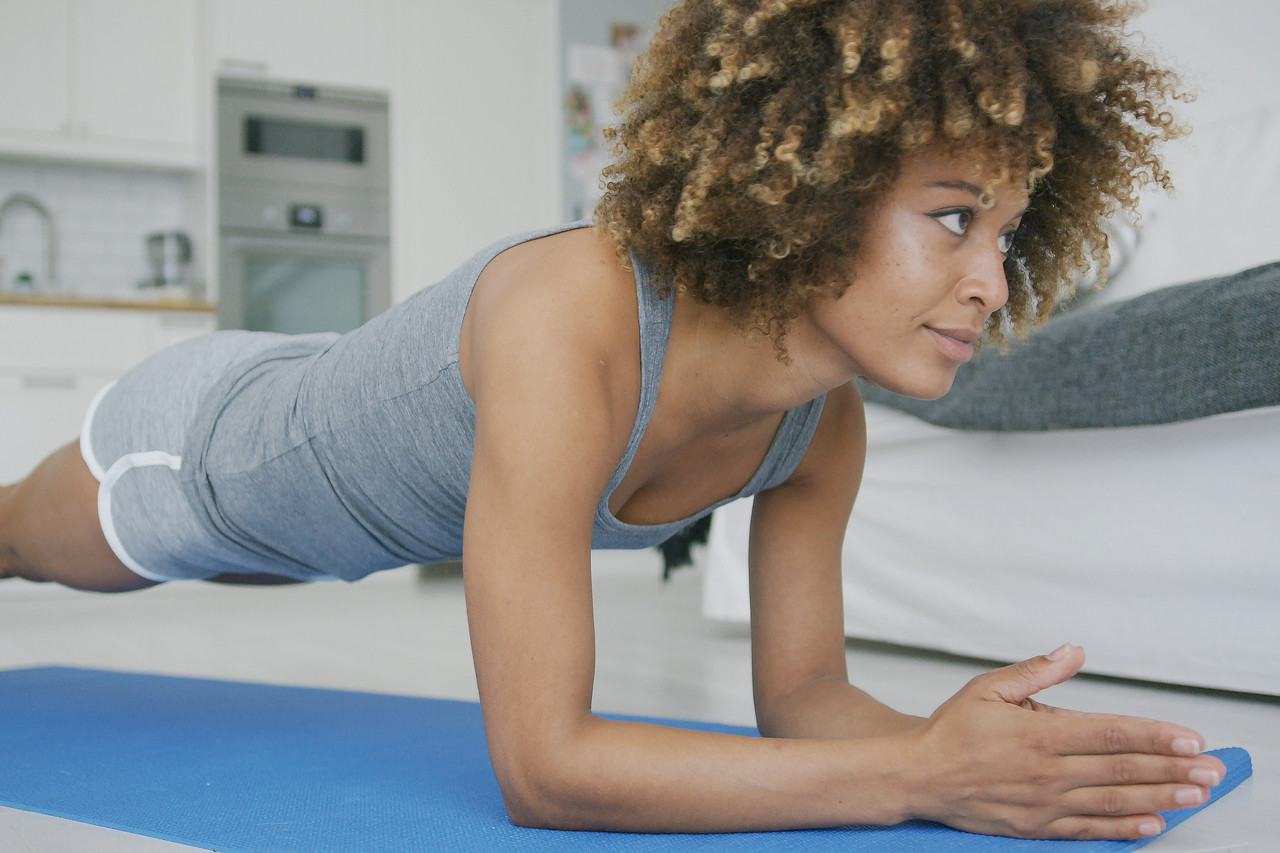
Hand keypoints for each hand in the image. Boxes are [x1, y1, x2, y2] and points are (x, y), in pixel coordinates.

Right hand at [902, 644, 1226, 839]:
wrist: (918, 776)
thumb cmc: (952, 732)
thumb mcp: (988, 688)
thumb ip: (1035, 671)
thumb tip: (1072, 652)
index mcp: (1038, 734)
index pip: (1110, 733)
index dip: (1155, 736)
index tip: (1190, 738)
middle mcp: (1047, 772)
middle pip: (1122, 769)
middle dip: (1172, 769)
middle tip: (1211, 770)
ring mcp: (1044, 803)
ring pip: (1114, 801)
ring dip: (1160, 798)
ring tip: (1194, 795)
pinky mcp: (1037, 827)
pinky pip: (1089, 830)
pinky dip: (1124, 829)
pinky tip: (1152, 823)